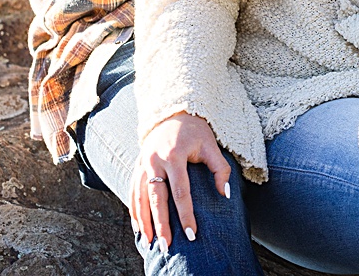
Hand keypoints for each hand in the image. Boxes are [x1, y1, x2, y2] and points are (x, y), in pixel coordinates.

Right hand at [130, 112, 230, 251]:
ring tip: (149, 241)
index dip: (186, 214)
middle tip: (165, 245)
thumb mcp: (211, 146)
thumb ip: (220, 169)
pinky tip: (138, 227)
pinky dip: (134, 210)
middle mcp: (155, 161)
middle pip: (156, 198)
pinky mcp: (137, 166)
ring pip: (139, 198)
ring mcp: (143, 163)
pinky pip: (132, 192)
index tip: (191, 234)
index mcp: (174, 156)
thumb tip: (225, 195)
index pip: (181, 192)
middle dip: (161, 224)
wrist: (173, 113)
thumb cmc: (196, 131)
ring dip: (143, 221)